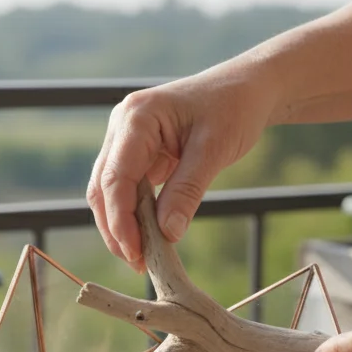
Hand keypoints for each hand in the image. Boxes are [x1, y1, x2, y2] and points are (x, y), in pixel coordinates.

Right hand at [86, 60, 280, 271]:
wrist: (247, 89)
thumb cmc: (233, 108)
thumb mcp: (214, 149)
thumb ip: (187, 190)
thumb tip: (167, 233)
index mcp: (136, 118)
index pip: (116, 178)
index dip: (121, 220)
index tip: (136, 252)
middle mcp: (122, 127)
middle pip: (103, 188)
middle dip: (116, 229)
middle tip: (138, 263)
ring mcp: (126, 140)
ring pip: (109, 192)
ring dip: (121, 225)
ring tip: (142, 257)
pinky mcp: (137, 153)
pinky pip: (127, 189)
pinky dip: (134, 214)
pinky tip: (148, 237)